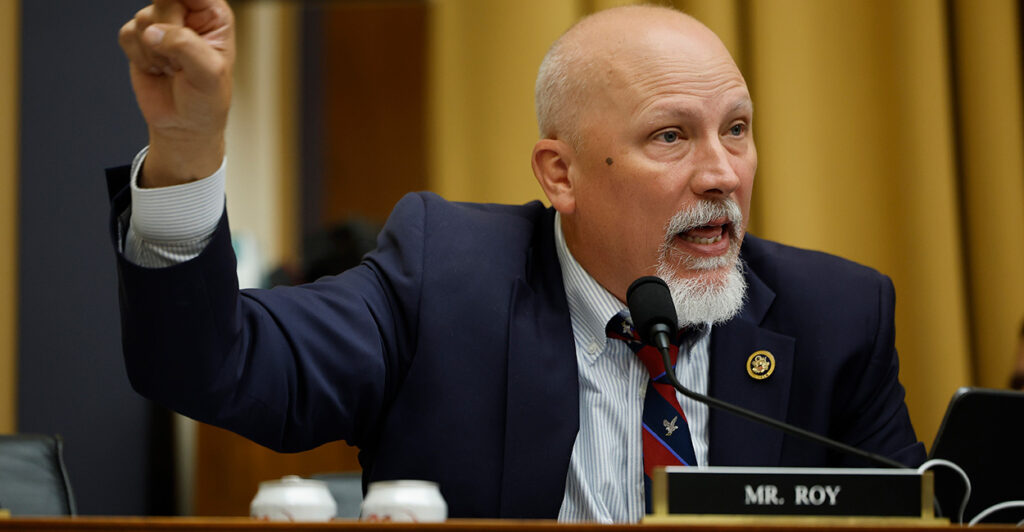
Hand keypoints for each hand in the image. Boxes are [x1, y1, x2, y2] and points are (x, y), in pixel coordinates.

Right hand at [119, 0, 234, 186]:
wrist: (184, 126)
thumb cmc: (206, 100)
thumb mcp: (209, 74)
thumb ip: (185, 45)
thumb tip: (152, 32)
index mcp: (213, 14)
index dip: (177, 1)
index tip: (173, 10)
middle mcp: (188, 13)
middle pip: (163, 0)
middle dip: (168, 32)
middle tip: (181, 61)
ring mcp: (162, 23)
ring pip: (143, 18)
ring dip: (155, 52)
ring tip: (172, 69)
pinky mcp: (139, 37)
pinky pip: (126, 35)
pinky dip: (139, 57)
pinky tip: (157, 70)